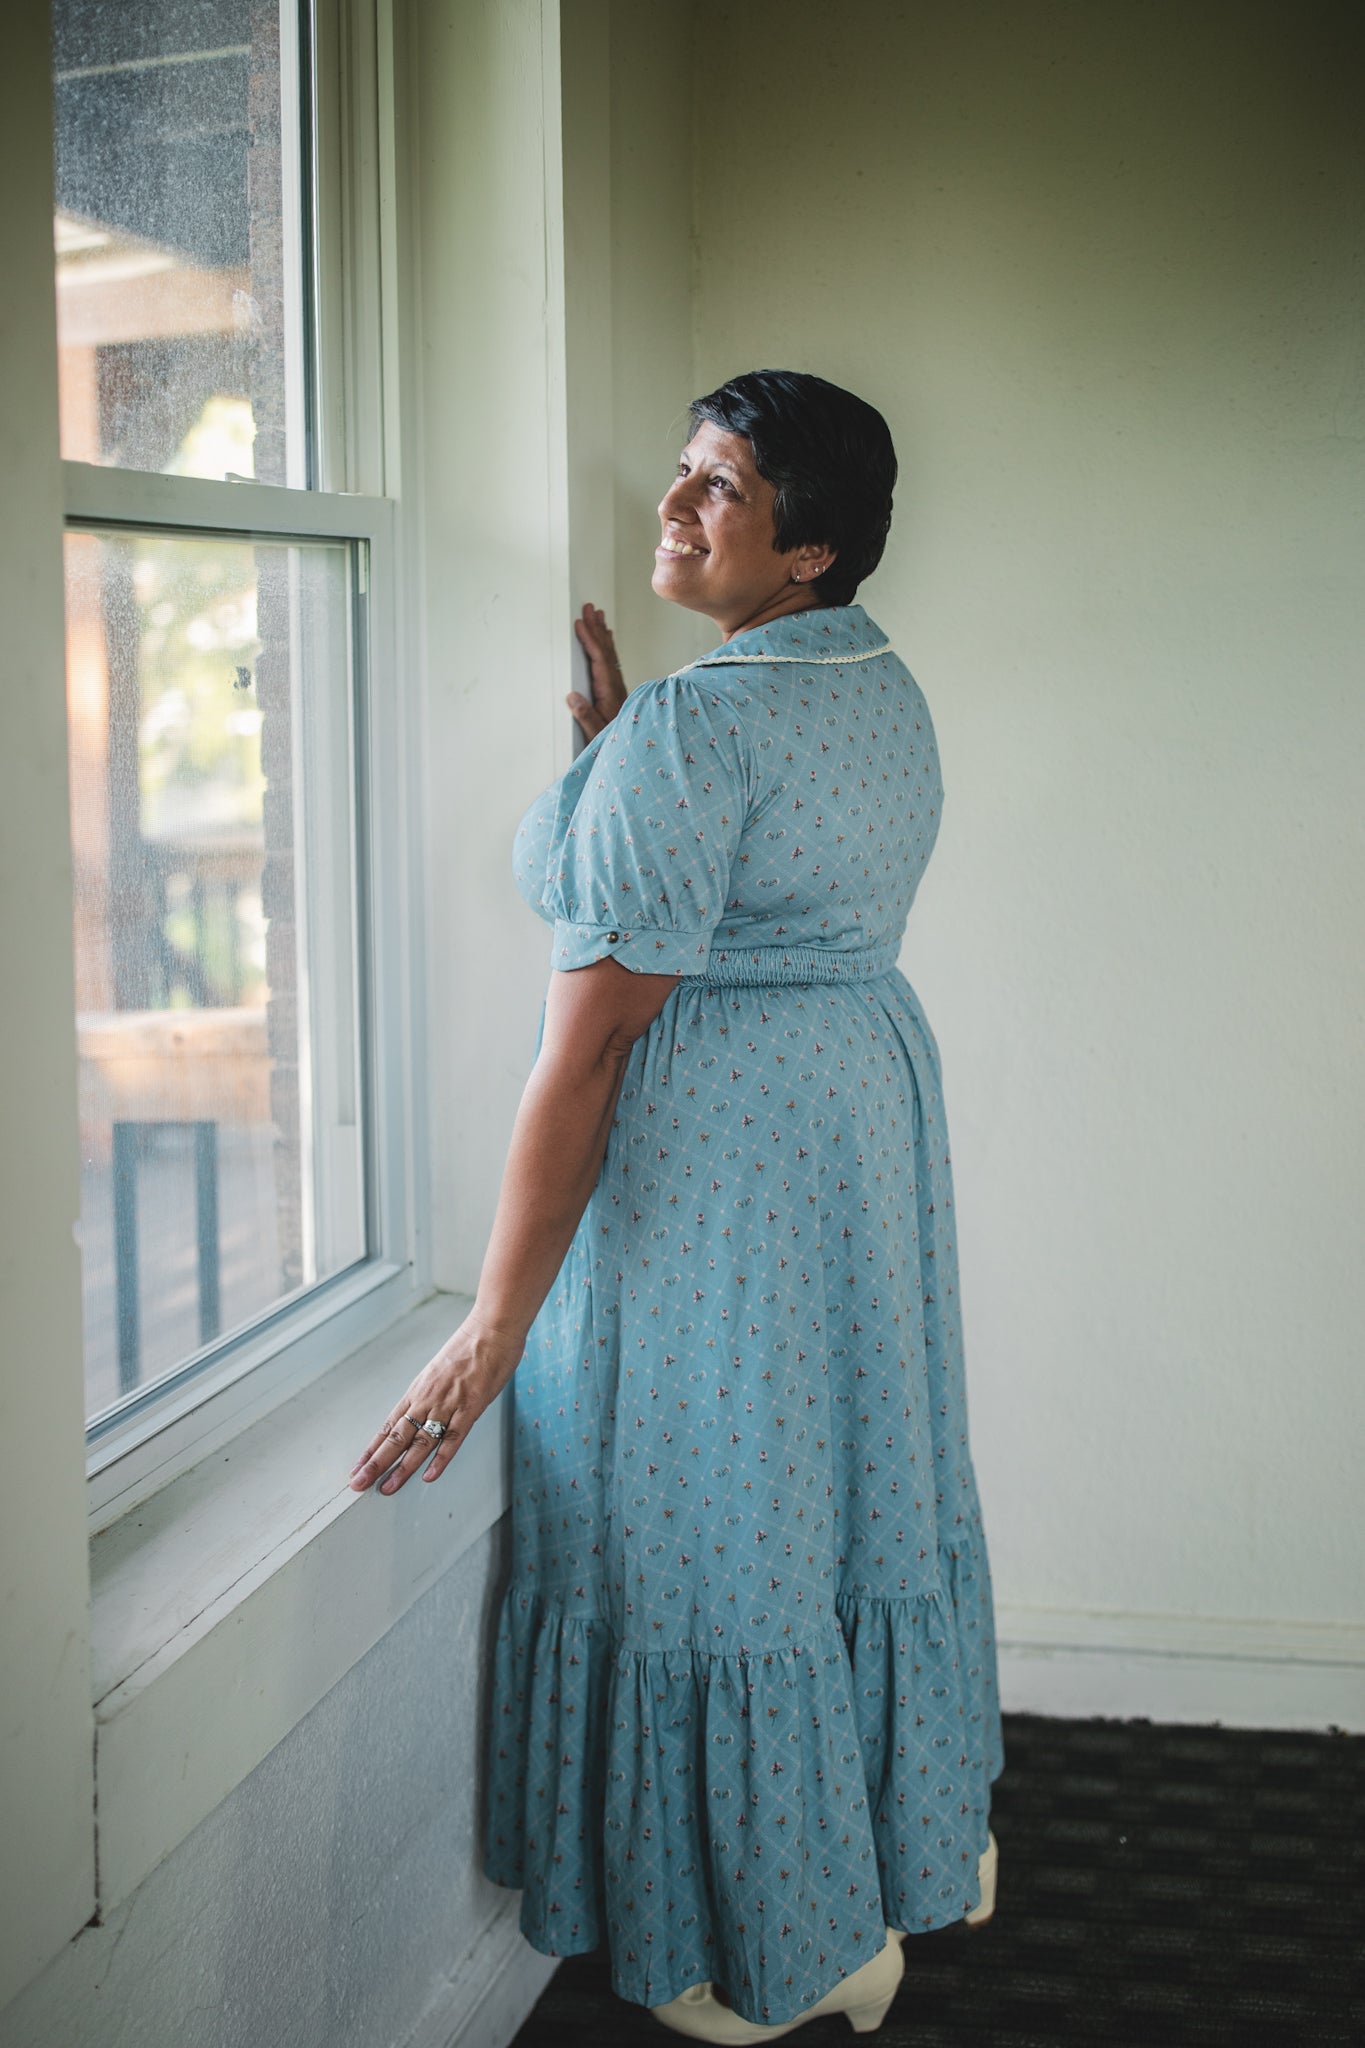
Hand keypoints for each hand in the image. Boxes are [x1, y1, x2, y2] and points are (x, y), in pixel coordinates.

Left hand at [348, 1311, 523, 1495]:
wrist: (491, 1329)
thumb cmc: (469, 1347)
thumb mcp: (441, 1370)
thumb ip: (432, 1393)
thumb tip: (426, 1412)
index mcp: (418, 1390)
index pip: (389, 1426)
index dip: (372, 1449)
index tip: (358, 1467)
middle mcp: (427, 1399)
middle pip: (397, 1437)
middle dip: (376, 1463)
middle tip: (359, 1483)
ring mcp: (448, 1404)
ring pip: (420, 1442)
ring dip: (403, 1467)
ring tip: (387, 1488)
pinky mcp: (470, 1407)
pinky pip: (453, 1437)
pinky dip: (441, 1458)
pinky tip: (429, 1475)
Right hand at [568, 602, 626, 738]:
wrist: (631, 750)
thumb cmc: (612, 742)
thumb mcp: (594, 732)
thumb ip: (585, 715)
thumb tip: (572, 697)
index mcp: (608, 691)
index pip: (598, 659)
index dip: (590, 639)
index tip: (581, 623)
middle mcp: (614, 685)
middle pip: (606, 650)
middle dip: (597, 628)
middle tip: (590, 608)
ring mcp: (616, 686)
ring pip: (609, 653)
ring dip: (602, 634)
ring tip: (598, 616)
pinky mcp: (614, 690)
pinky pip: (610, 661)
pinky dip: (606, 647)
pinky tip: (605, 640)